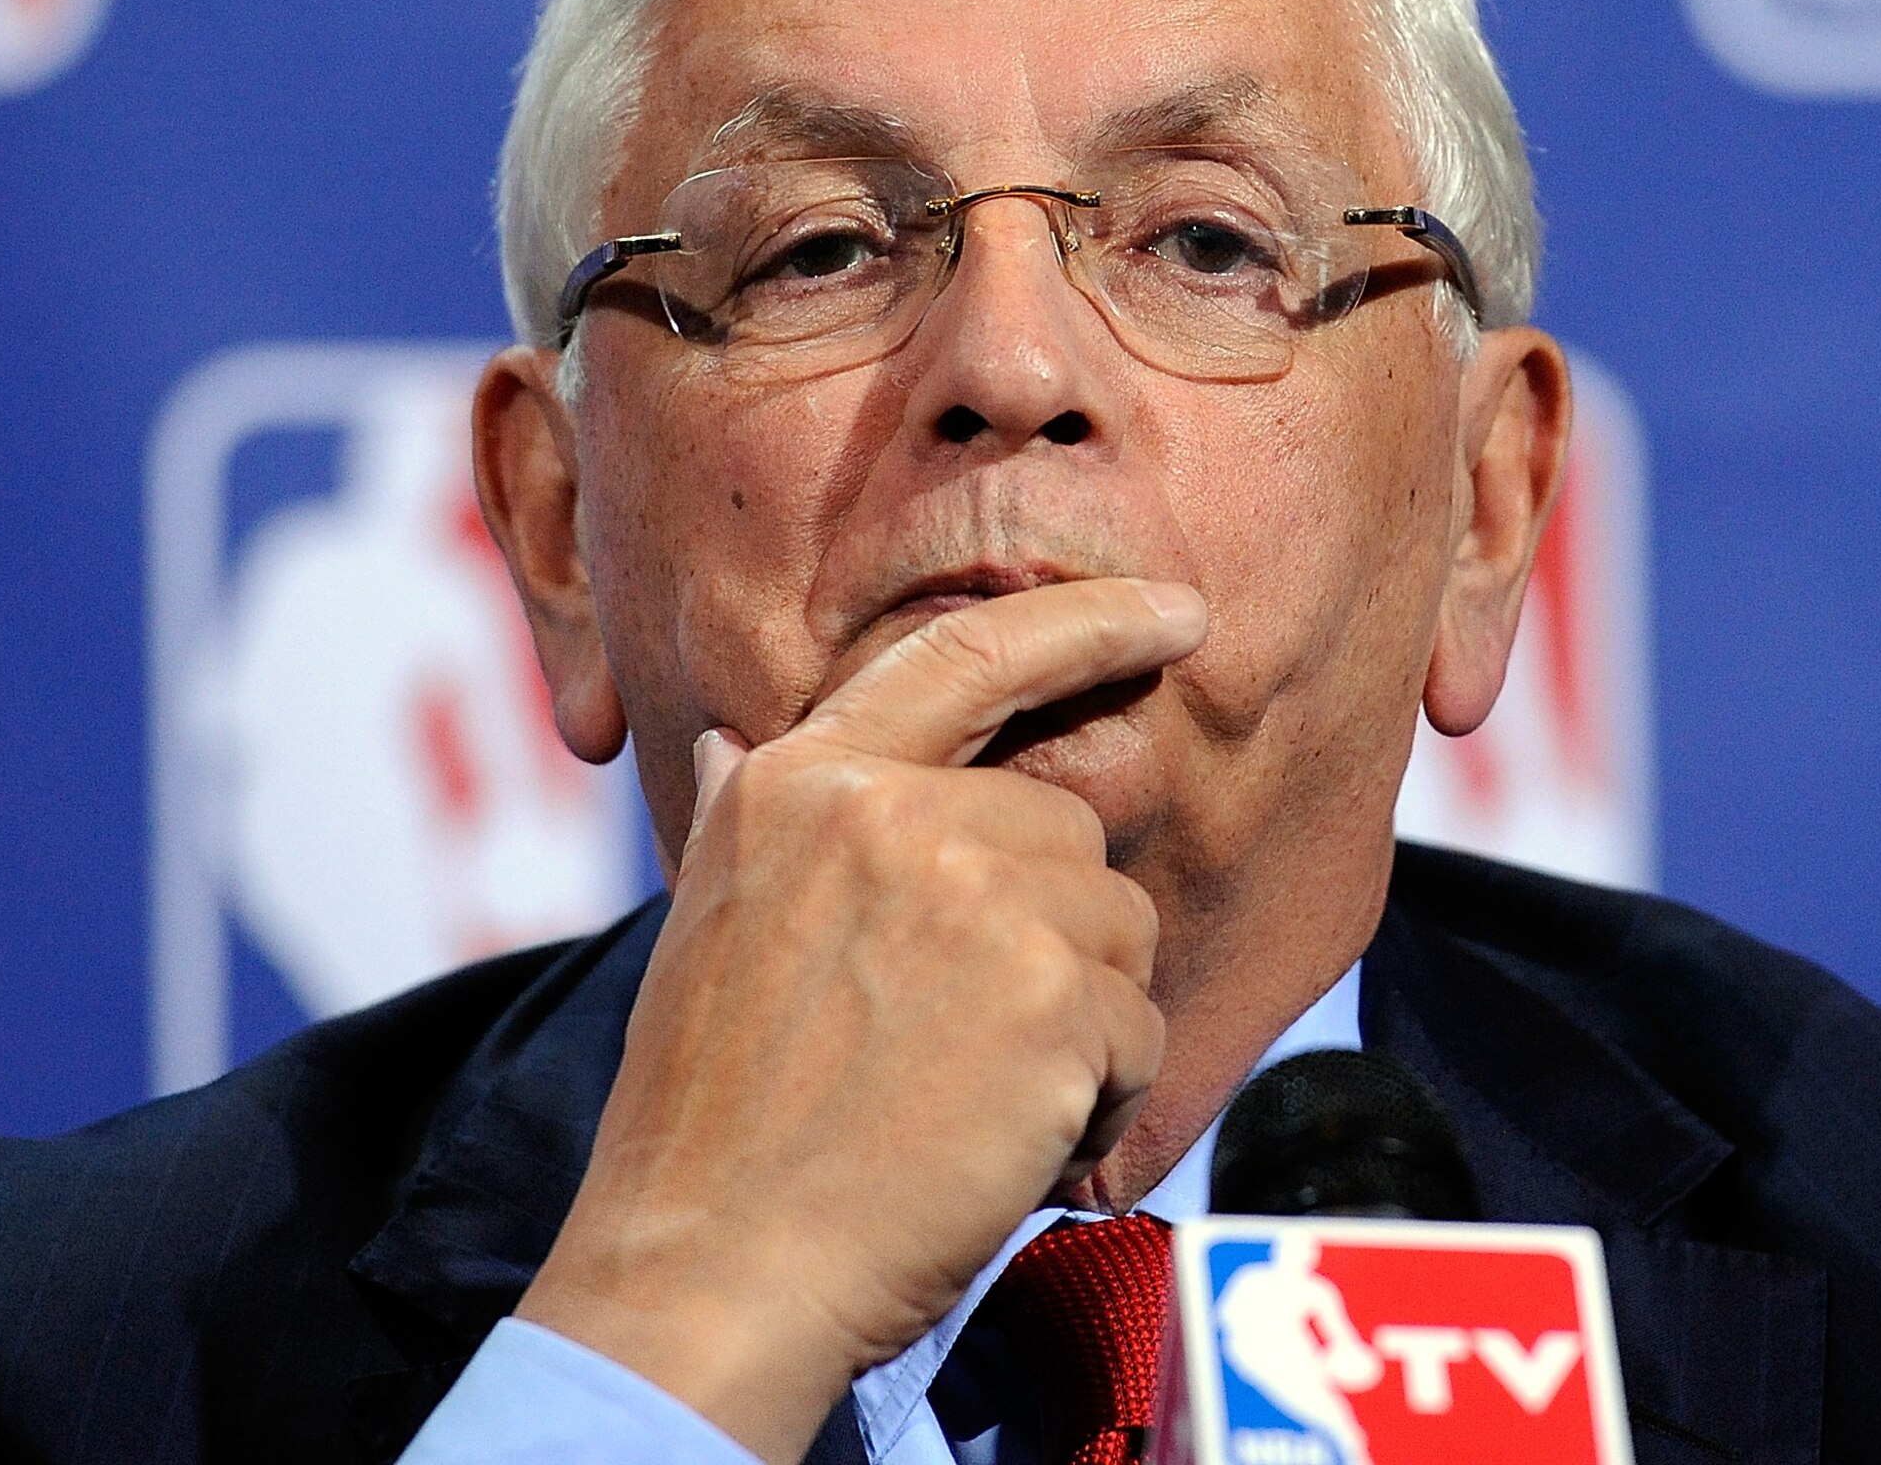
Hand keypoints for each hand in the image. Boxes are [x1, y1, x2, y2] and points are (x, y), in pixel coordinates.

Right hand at [512, 578, 1205, 1462]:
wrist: (711, 1265)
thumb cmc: (708, 1114)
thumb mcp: (706, 922)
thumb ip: (753, 821)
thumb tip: (734, 743)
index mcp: (801, 781)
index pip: (967, 658)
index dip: (1086, 624)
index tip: (1175, 614)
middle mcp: (892, 813)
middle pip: (1067, 829)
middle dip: (1051, 932)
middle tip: (959, 1038)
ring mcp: (978, 896)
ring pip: (1118, 927)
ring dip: (1079, 1019)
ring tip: (969, 1091)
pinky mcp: (1049, 998)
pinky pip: (1139, 1029)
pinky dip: (1098, 1098)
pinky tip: (1001, 1138)